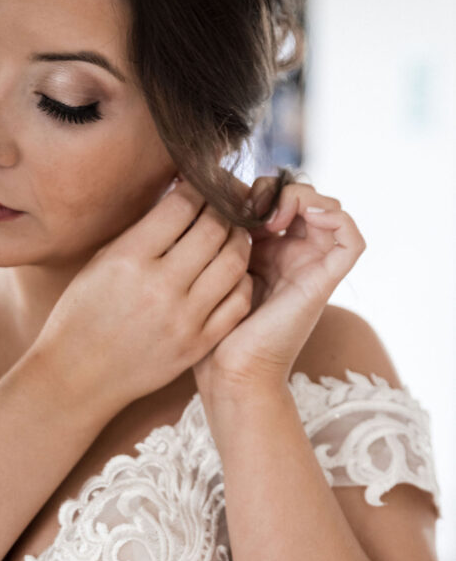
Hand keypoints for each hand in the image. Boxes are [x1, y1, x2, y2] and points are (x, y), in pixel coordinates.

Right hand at [31, 176, 252, 411]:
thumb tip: (180, 197)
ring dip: (239, 240)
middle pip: (214, 229)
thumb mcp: (101, 263)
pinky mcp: (198, 344)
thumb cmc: (82, 314)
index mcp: (128, 259)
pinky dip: (241, 279)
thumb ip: (141, 232)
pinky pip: (237, 301)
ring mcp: (183, 319)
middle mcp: (159, 286)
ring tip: (233, 233)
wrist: (78, 376)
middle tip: (225, 202)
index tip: (201, 184)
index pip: (181, 206)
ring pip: (234, 262)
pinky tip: (232, 271)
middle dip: (224, 208)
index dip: (198, 187)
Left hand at [192, 174, 365, 402]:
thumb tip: (208, 193)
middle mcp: (293, 256)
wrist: (229, 372)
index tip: (228, 201)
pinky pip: (352, 240)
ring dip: (302, 198)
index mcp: (266, 251)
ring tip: (272, 214)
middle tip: (250, 205)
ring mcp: (311, 267)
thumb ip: (219, 235)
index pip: (275, 198)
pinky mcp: (325, 281)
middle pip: (303, 198)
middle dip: (278, 189)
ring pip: (328, 209)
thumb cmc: (212, 329)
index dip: (256, 188)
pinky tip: (301, 218)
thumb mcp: (210, 269)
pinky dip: (335, 217)